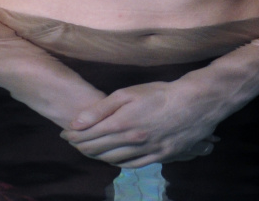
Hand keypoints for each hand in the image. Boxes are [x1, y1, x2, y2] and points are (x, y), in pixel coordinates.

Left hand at [60, 80, 220, 166]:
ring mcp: (145, 152)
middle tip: (72, 141)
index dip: (74, 135)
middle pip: (98, 150)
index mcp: (121, 124)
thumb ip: (101, 109)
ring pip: (113, 160)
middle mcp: (130, 142)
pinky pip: (132, 165)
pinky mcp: (158, 157)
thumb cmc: (160, 93)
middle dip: (81, 146)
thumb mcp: (128, 93)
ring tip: (88, 149)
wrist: (194, 104)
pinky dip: (117, 163)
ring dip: (97, 156)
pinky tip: (113, 158)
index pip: (89, 136)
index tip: (64, 132)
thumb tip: (77, 121)